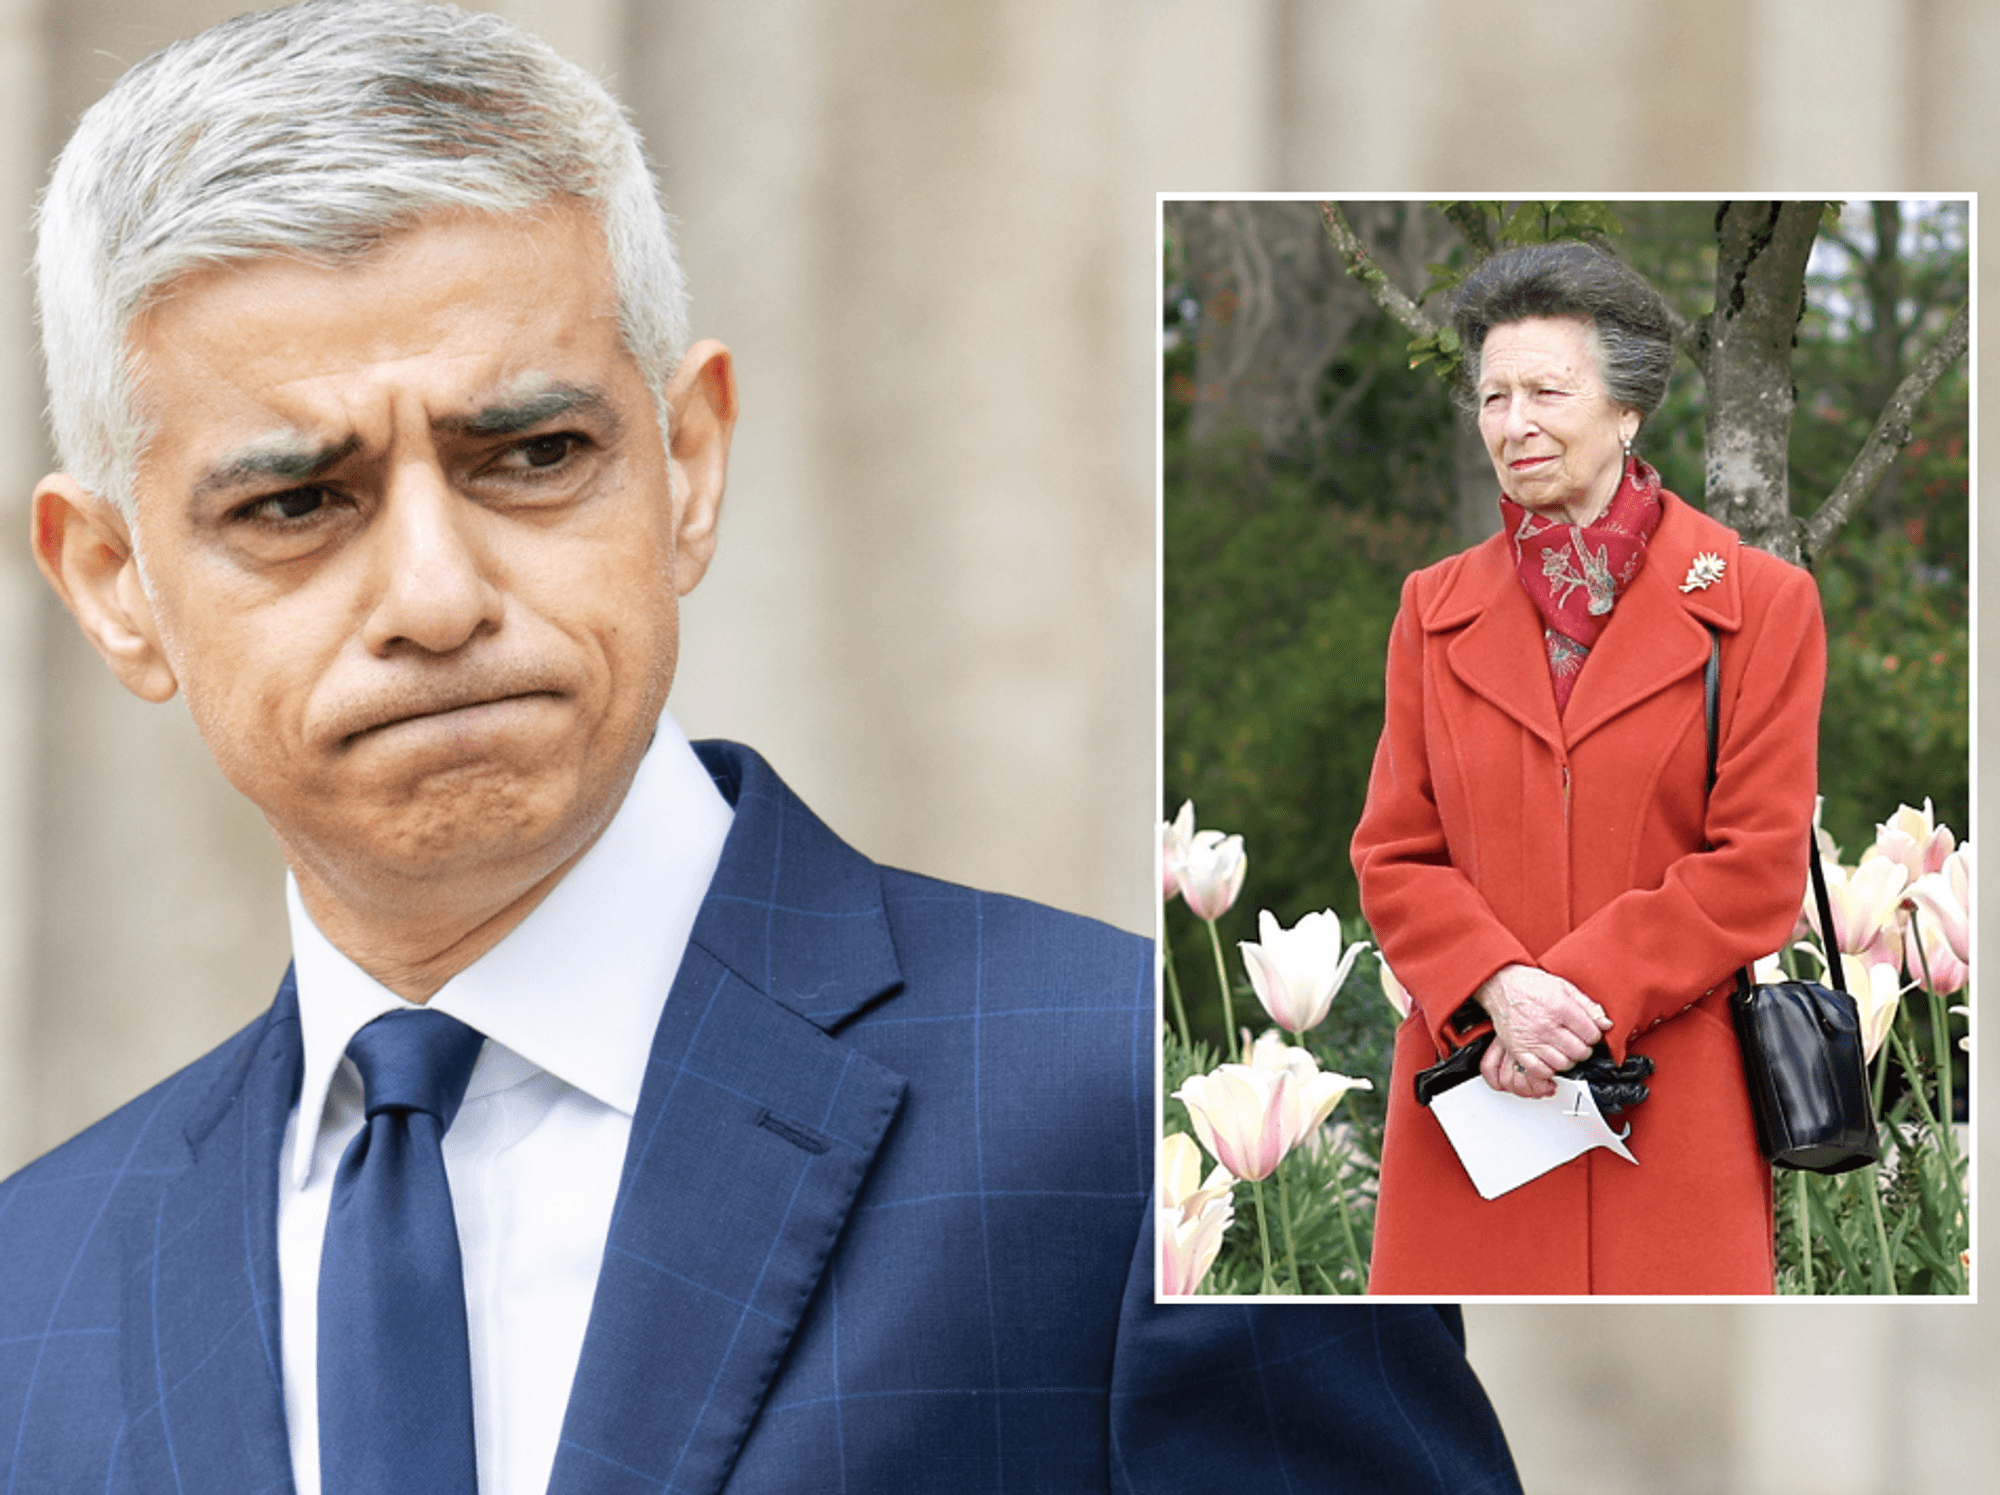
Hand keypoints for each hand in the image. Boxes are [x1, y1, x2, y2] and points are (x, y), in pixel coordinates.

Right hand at [1472, 964, 1611, 1096]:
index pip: (1591, 1035)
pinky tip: (1550, 1059)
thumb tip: (1606, 1024)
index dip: (1594, 1035)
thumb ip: (1587, 1006)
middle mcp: (1546, 1026)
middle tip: (1578, 1042)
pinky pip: (1540, 1071)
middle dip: (1583, 1049)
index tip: (1588, 1033)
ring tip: (1564, 1050)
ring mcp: (1531, 1039)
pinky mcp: (1518, 1049)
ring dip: (1568, 1060)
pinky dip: (1549, 1069)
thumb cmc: (1531, 984)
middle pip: (1579, 1052)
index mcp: (1560, 1008)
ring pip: (1563, 1064)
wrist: (1500, 984)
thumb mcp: (1564, 987)